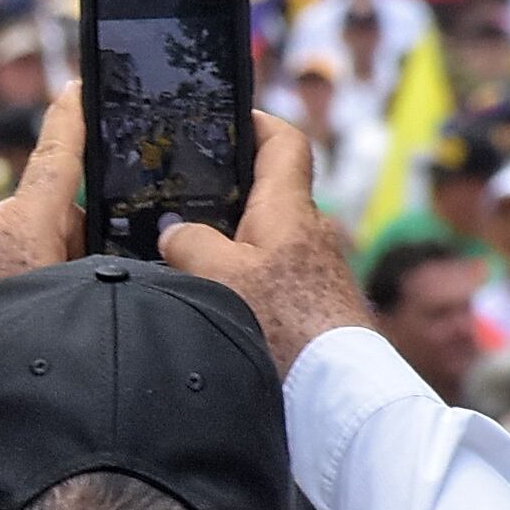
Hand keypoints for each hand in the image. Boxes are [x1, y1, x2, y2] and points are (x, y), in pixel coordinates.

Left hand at [0, 90, 87, 345]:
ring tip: (33, 321)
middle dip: (68, 245)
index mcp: (22, 225)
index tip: (76, 88)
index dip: (72, 120)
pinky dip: (4, 283)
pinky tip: (6, 325)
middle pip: (49, 218)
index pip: (57, 158)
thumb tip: (100, 259)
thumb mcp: (62, 305)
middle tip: (77, 290)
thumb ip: (86, 270)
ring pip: (19, 245)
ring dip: (34, 270)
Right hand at [156, 112, 372, 373]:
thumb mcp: (218, 275)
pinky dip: (248, 280)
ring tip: (189, 259)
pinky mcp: (315, 308)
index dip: (258, 122)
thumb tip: (175, 234)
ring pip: (269, 242)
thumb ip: (189, 243)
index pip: (284, 142)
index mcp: (289, 208)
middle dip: (228, 195)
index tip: (229, 118)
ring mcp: (316, 272)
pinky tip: (219, 304)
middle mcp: (310, 232)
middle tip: (183, 198)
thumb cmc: (284, 324)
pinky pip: (275, 278)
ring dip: (234, 245)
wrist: (334, 391)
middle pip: (269, 195)